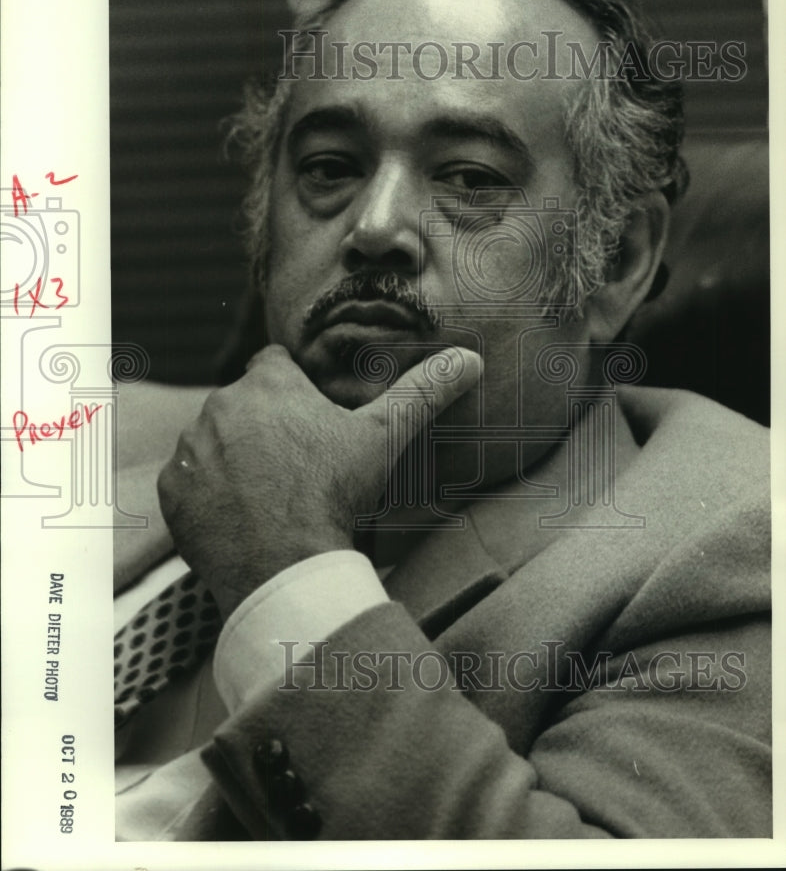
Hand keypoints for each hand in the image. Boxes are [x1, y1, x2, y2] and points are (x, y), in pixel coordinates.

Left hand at [157, 344, 480, 617]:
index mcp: (267, 383)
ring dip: (233, 455)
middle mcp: (218, 405)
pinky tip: (240, 514)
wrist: (284, 567)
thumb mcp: (384, 438)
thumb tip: (471, 360)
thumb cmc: (335, 494)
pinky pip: (188, 479)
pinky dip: (207, 491)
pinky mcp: (172, 491)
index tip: (310, 420)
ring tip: (269, 493)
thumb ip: (423, 393)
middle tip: (296, 464)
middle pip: (243, 403)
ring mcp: (189, 449)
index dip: (295, 389)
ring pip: (213, 439)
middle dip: (264, 423)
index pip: (274, 364)